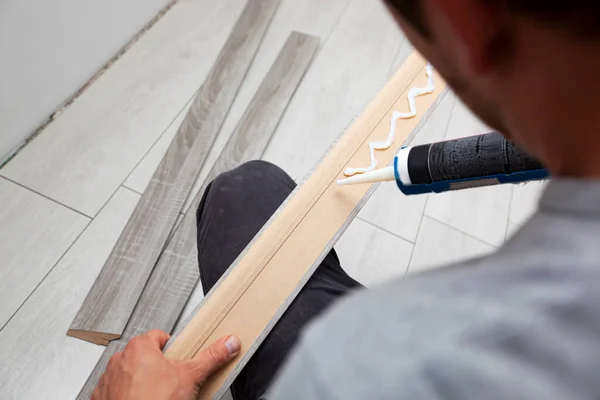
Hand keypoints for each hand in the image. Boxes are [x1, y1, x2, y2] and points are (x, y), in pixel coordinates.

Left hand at [92, 330, 240, 399]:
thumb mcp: (191, 376)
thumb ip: (211, 357)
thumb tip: (228, 344)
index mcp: (139, 347)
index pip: (159, 336)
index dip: (173, 348)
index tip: (179, 358)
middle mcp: (120, 360)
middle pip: (145, 356)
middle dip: (158, 367)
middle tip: (171, 381)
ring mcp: (109, 380)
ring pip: (130, 374)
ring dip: (141, 382)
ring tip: (157, 395)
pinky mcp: (103, 398)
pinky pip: (117, 392)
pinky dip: (128, 396)